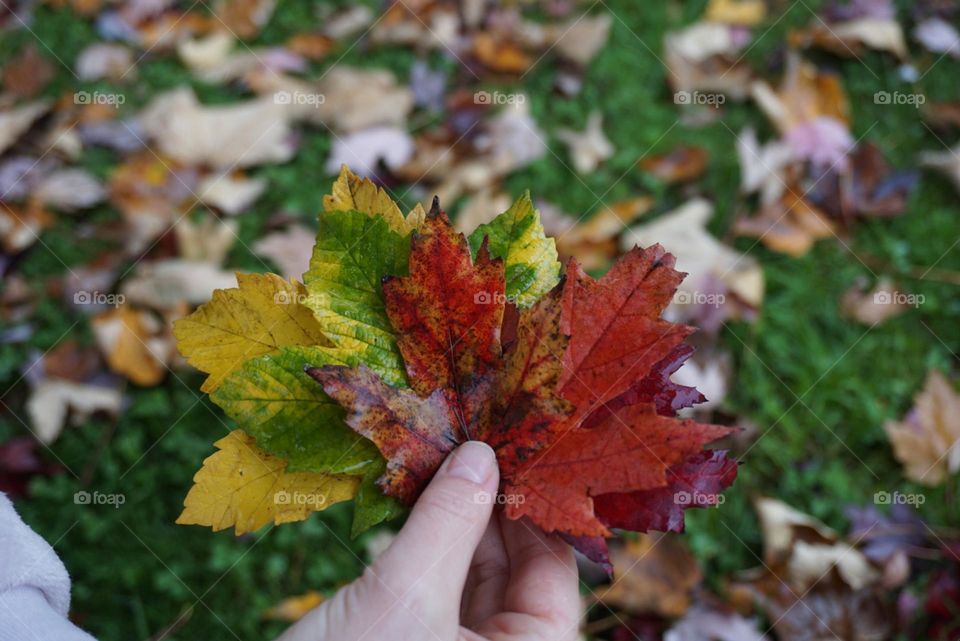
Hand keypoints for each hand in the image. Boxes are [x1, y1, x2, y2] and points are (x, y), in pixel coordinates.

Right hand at [277, 441, 580, 640]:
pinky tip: (416, 503)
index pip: (555, 572)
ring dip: (457, 522)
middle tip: (470, 444)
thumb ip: (446, 523)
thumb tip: (481, 456)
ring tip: (440, 463)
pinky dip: (429, 547)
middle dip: (491, 508)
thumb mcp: (403, 598)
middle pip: (517, 571)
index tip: (513, 448)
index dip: (535, 507)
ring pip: (475, 577)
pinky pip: (438, 590)